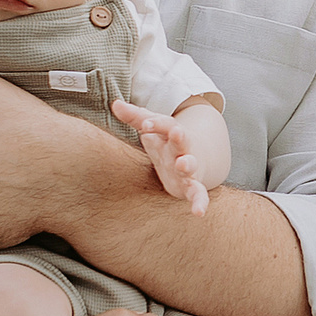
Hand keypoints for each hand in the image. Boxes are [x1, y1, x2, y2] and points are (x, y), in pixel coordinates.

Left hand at [112, 99, 208, 214]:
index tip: (144, 124)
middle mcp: (182, 149)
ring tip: (184, 164)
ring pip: (190, 165)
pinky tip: (198, 212)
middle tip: (176, 132)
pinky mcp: (190, 186)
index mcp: (171, 133)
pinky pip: (198, 194)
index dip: (156, 124)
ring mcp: (188, 167)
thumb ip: (134, 116)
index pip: (165, 125)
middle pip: (182, 141)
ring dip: (188, 164)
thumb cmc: (166, 141)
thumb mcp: (152, 127)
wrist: (195, 155)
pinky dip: (200, 202)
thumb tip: (115, 103)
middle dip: (179, 137)